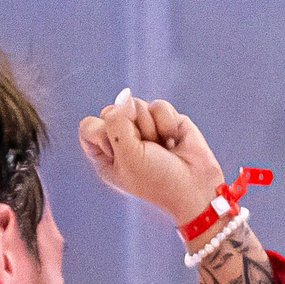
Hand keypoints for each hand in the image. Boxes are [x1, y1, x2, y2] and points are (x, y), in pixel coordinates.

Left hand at [77, 94, 228, 224]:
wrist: (196, 187)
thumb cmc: (158, 179)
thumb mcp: (127, 154)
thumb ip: (116, 120)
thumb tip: (126, 96)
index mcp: (105, 154)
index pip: (88, 126)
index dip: (102, 134)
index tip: (118, 152)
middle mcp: (122, 139)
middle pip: (111, 110)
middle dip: (131, 130)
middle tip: (146, 152)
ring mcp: (144, 128)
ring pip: (135, 104)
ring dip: (151, 128)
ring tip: (162, 149)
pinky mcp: (165, 120)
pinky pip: (159, 105)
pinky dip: (167, 123)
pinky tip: (174, 142)